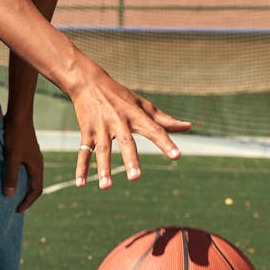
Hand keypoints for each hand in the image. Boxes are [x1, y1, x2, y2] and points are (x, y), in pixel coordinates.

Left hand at [3, 113, 43, 211]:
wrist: (19, 114)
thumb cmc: (16, 135)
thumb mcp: (12, 157)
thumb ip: (11, 176)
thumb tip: (9, 195)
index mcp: (37, 166)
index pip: (36, 190)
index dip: (27, 202)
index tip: (17, 210)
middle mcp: (37, 163)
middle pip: (35, 185)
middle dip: (26, 197)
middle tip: (15, 206)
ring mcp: (32, 156)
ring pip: (30, 177)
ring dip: (23, 187)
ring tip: (12, 194)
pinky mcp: (26, 151)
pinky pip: (25, 169)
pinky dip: (19, 177)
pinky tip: (9, 177)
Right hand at [69, 62, 190, 188]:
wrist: (89, 82)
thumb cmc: (121, 96)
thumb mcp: (143, 105)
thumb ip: (165, 119)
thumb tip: (189, 127)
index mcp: (136, 115)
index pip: (154, 130)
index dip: (166, 143)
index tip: (176, 156)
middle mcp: (119, 121)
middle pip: (126, 142)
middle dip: (130, 160)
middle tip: (135, 178)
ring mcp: (101, 127)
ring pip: (102, 150)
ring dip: (103, 169)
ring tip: (106, 187)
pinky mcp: (86, 131)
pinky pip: (83, 152)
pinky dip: (81, 168)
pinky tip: (80, 184)